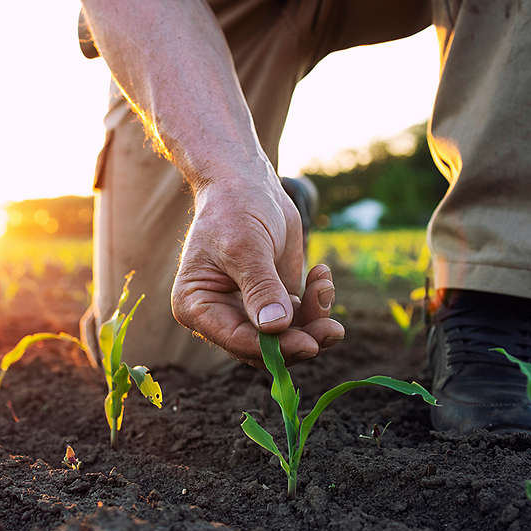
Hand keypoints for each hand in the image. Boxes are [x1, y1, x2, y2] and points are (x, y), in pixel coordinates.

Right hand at [171, 175, 344, 366]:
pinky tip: (321, 274)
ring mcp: (249, 310)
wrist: (246, 182)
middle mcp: (220, 315)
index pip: (236, 340)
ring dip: (314, 320)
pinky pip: (300, 318)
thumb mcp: (245, 247)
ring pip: (286, 338)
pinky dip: (317, 302)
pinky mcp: (274, 300)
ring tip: (325, 285)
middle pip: (263, 348)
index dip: (273, 348)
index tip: (308, 343)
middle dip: (300, 339)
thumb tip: (275, 328)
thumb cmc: (234, 209)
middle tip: (333, 330)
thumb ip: (261, 288)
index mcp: (197, 306)